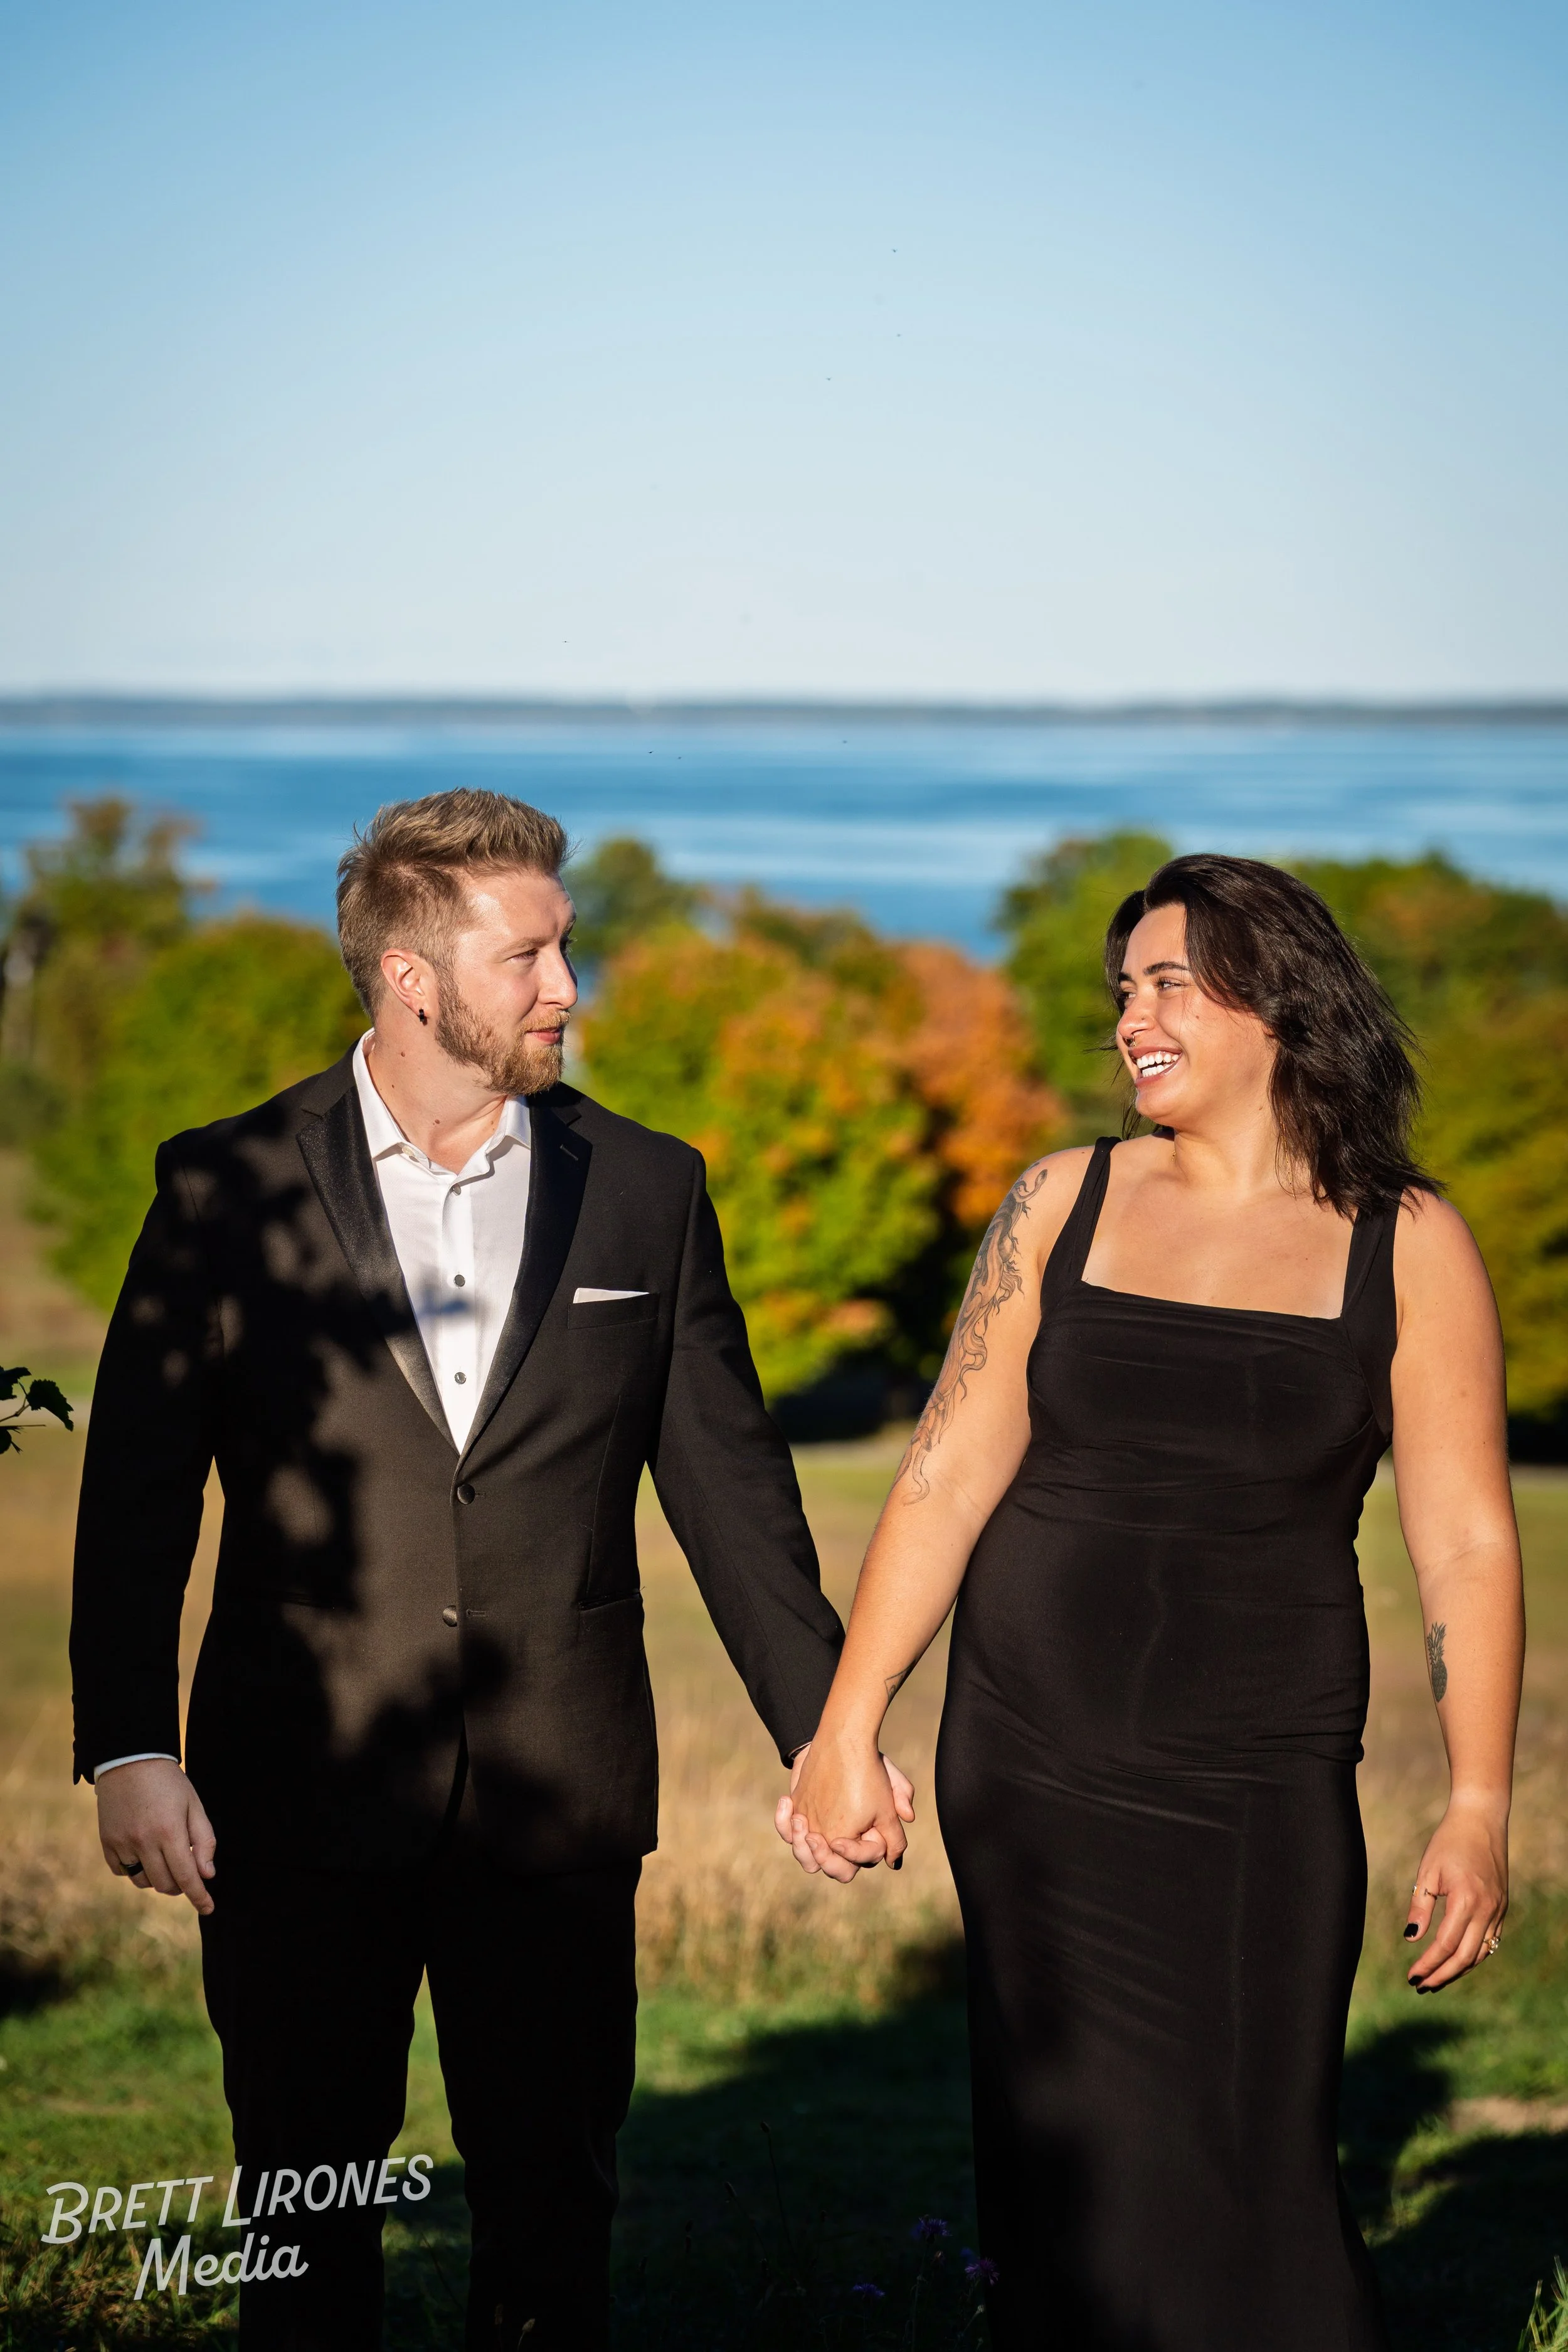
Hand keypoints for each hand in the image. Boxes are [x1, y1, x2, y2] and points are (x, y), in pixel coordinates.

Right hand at [95, 1758, 216, 1915]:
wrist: (130, 1760)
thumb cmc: (169, 1783)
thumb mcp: (194, 1805)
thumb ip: (204, 1840)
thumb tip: (207, 1875)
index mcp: (169, 1832)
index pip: (187, 1877)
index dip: (199, 1896)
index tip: (209, 1909)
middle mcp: (143, 1842)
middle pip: (165, 1884)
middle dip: (180, 1885)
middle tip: (186, 1871)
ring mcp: (122, 1844)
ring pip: (143, 1882)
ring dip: (158, 1878)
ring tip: (164, 1858)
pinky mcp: (107, 1842)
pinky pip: (123, 1872)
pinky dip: (135, 1870)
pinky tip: (143, 1853)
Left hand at [773, 1737, 914, 1883]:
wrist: (839, 1743)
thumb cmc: (867, 1764)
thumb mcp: (888, 1777)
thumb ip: (901, 1795)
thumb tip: (908, 1816)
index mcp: (866, 1839)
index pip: (861, 1862)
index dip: (852, 1855)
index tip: (839, 1840)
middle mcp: (843, 1841)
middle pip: (835, 1870)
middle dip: (823, 1860)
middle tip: (814, 1839)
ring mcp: (820, 1832)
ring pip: (807, 1860)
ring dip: (801, 1848)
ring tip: (800, 1822)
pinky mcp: (800, 1819)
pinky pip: (787, 1833)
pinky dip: (783, 1823)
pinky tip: (786, 1801)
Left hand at [1403, 1795, 1507, 1990]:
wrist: (1481, 1820)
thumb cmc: (1449, 1842)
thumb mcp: (1428, 1872)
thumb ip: (1421, 1907)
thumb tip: (1411, 1938)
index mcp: (1466, 1900)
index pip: (1446, 1945)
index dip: (1428, 1964)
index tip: (1412, 1976)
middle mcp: (1487, 1910)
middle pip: (1465, 1957)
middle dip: (1442, 1975)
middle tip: (1421, 1986)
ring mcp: (1498, 1910)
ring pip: (1481, 1953)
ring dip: (1459, 1969)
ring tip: (1436, 1979)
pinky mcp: (1502, 1907)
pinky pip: (1490, 1941)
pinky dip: (1473, 1955)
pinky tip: (1457, 1960)